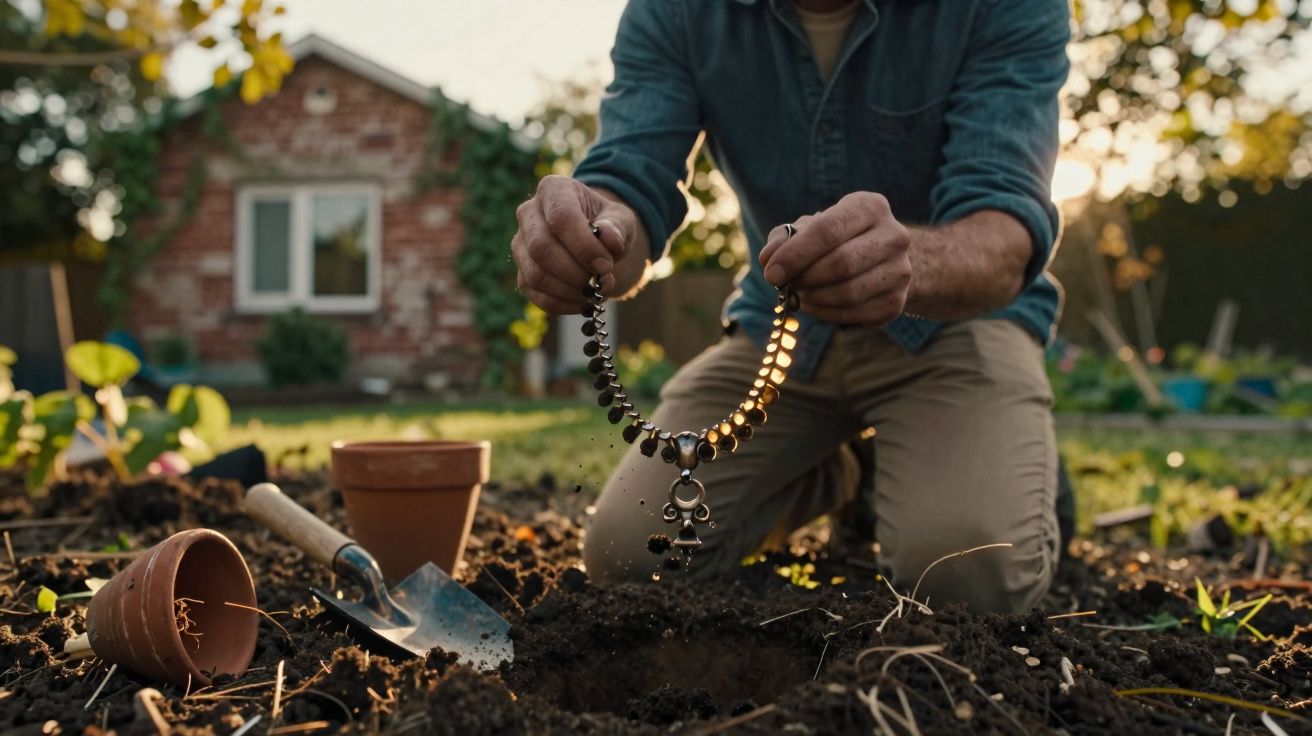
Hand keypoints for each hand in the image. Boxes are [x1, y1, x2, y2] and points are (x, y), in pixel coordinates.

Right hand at [512, 175, 636, 313]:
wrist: (596, 241)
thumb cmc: (607, 225)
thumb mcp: (621, 219)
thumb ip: (617, 227)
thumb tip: (609, 239)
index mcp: (553, 190)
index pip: (561, 217)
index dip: (584, 246)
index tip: (606, 265)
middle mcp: (528, 213)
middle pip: (542, 248)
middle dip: (575, 272)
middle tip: (601, 281)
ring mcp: (521, 244)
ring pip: (535, 274)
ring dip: (569, 291)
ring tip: (595, 292)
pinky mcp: (522, 272)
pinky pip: (535, 294)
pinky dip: (561, 304)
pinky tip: (582, 302)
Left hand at [759, 192, 911, 324]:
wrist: (882, 259)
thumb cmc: (837, 239)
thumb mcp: (810, 227)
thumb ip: (784, 237)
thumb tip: (769, 257)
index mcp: (870, 207)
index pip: (829, 230)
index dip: (795, 254)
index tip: (771, 273)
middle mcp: (894, 235)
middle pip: (841, 263)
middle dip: (805, 278)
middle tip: (785, 285)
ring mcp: (901, 270)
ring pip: (848, 292)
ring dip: (814, 298)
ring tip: (799, 294)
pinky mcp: (897, 301)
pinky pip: (855, 313)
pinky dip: (826, 313)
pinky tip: (815, 305)